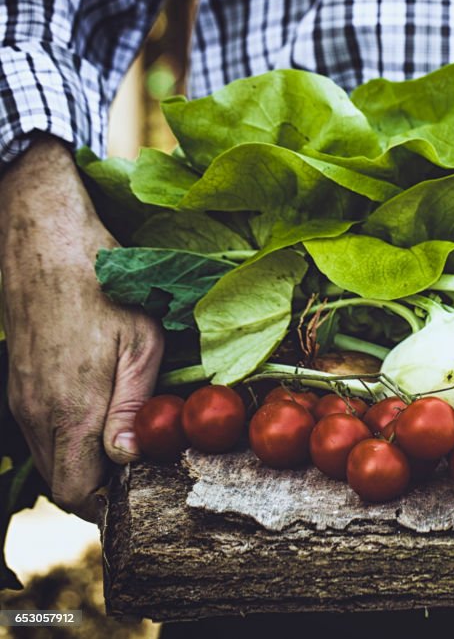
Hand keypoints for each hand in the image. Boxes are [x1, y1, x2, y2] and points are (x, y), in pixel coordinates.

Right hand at [0, 136, 162, 520]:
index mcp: (70, 412)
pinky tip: (101, 415)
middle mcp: (37, 414)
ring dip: (85, 462)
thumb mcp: (140, 343)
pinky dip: (69, 438)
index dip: (111, 505)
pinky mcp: (19, 382)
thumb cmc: (104, 285)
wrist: (43, 238)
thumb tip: (128, 458)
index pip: (79, 494)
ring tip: (128, 442)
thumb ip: (133, 406)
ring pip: (51, 456)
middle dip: (101, 489)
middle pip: (63, 483)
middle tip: (143, 472)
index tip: (144, 492)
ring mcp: (22, 399)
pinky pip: (41, 430)